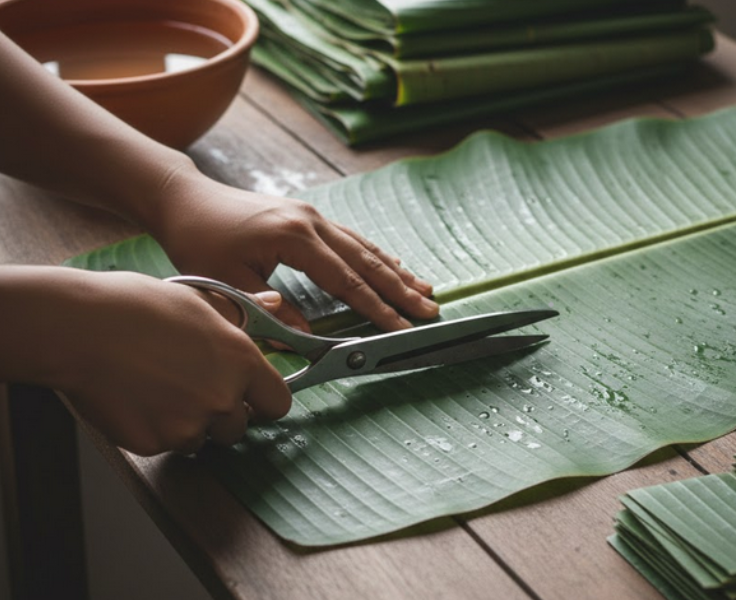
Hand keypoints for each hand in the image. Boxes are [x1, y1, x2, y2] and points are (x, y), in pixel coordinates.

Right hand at [39, 269, 291, 455]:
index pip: (278, 403)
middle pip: (238, 427)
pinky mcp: (153, 443)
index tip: (250, 398)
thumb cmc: (136, 306)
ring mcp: (188, 425)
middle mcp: (222, 398)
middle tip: (190, 388)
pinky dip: (154, 429)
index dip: (264, 402)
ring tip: (158, 388)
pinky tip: (136, 398)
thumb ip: (241, 312)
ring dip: (188, 424)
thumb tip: (276, 303)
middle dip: (221, 415)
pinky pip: (164, 444)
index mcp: (241, 362)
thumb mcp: (197, 299)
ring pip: (201, 439)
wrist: (78, 328)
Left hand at [150, 167, 438, 331]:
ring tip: (425, 290)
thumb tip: (304, 340)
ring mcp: (313, 215)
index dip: (376, 308)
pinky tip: (393, 266)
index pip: (346, 281)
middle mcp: (311, 222)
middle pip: (366, 261)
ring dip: (395, 271)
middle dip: (400, 290)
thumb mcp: (225, 281)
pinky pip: (352, 238)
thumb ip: (267, 311)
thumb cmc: (199, 240)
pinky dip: (376, 255)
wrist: (186, 198)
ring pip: (364, 247)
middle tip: (430, 310)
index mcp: (294, 238)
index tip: (400, 328)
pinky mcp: (309, 216)